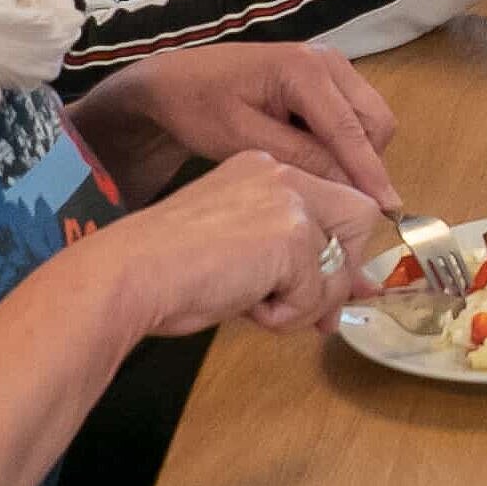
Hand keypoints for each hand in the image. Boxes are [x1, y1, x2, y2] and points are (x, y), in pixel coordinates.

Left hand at [67, 46, 397, 205]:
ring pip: (370, 119)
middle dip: (365, 161)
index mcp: (305, 70)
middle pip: (375, 121)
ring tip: (312, 174)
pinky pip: (355, 114)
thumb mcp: (243, 139)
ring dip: (355, 151)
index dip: (370, 173)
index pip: (351, 130)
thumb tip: (348, 187)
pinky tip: (309, 154)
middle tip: (334, 197)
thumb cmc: (199, 107)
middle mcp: (329, 61)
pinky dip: (344, 140)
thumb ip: (299, 158)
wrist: (175, 79)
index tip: (389, 210)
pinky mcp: (328, 75)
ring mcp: (332, 65)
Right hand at [108, 151, 391, 341]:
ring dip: (305, 304)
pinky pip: (317, 294)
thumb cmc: (165, 270)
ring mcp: (291, 202)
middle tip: (318, 316)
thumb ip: (293, 260)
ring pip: (339, 266)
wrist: (128, 275)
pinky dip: (288, 315)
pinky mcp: (293, 236)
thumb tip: (356, 289)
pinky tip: (247, 307)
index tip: (325, 289)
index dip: (338, 251)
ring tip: (255, 307)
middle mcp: (283, 175)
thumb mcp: (240, 253)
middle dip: (341, 274)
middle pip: (358, 220)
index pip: (335, 202)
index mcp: (264, 169)